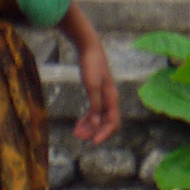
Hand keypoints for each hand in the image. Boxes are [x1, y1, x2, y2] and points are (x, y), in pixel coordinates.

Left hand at [73, 29, 120, 144]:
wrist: (88, 47)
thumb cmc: (91, 65)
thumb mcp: (92, 86)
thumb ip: (94, 105)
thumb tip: (95, 123)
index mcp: (112, 98)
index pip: (113, 122)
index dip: (104, 133)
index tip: (93, 142)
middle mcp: (110, 99)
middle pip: (106, 122)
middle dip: (94, 131)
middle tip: (78, 136)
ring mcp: (103, 97)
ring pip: (99, 118)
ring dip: (89, 127)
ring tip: (76, 132)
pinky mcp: (96, 93)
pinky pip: (95, 111)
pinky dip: (88, 119)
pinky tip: (79, 122)